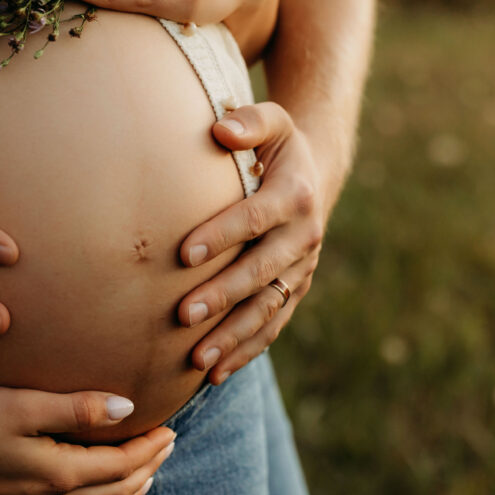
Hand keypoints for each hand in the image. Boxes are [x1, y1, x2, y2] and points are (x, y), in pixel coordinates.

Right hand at [0, 388, 174, 494]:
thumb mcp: (22, 404)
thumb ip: (76, 407)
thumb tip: (128, 406)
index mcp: (59, 472)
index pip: (122, 464)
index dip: (150, 447)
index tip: (169, 427)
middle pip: (116, 493)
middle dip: (147, 470)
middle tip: (166, 447)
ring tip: (143, 477)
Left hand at [177, 103, 324, 383]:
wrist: (310, 176)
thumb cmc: (274, 146)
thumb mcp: (271, 121)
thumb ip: (247, 122)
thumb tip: (220, 130)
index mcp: (295, 195)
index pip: (255, 218)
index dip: (221, 236)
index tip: (183, 254)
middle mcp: (304, 237)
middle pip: (261, 271)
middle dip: (223, 295)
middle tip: (183, 314)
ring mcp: (301, 269)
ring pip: (267, 308)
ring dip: (233, 335)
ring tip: (197, 359)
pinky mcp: (293, 292)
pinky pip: (271, 326)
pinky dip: (245, 350)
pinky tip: (213, 373)